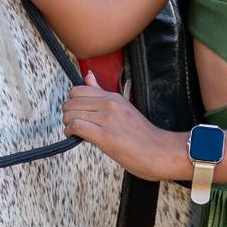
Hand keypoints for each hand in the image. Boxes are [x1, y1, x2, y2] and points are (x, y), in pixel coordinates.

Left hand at [62, 70, 185, 182]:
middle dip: (68, 113)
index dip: (73, 102)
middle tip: (74, 124)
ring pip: (71, 114)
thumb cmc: (142, 134)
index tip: (77, 112)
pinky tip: (75, 137)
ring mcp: (107, 119)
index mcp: (113, 97)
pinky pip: (76, 127)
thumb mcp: (124, 107)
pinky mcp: (105, 136)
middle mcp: (109, 104)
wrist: (159, 151)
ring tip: (75, 132)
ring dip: (68, 124)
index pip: (79, 90)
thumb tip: (88, 75)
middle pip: (71, 101)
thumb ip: (102, 92)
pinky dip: (70, 132)